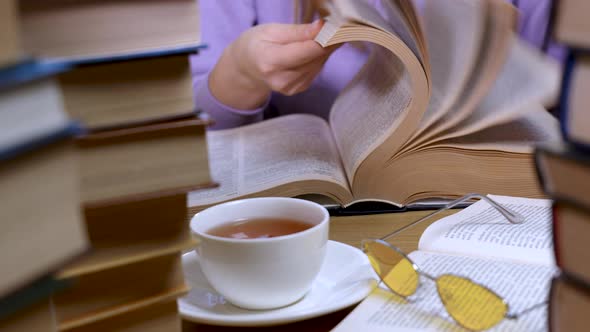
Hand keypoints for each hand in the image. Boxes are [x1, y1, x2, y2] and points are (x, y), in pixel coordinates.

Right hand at [209, 20, 337, 109]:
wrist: (247, 67)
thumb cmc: (257, 44)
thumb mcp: (271, 31)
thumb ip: (298, 32)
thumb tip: (321, 28)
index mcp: (271, 62)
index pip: (308, 50)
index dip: (327, 38)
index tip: (338, 26)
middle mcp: (282, 79)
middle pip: (316, 57)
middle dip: (328, 41)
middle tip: (335, 27)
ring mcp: (291, 87)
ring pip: (320, 63)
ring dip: (324, 49)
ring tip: (322, 35)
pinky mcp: (299, 89)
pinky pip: (317, 69)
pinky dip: (318, 57)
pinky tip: (312, 49)